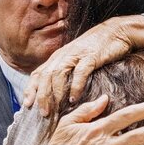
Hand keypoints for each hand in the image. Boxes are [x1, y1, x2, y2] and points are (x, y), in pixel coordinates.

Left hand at [23, 15, 143, 115]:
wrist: (116, 31)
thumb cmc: (97, 48)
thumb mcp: (76, 59)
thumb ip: (67, 72)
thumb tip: (59, 93)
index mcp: (58, 57)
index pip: (38, 73)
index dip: (31, 89)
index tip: (27, 105)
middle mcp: (63, 55)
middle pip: (45, 76)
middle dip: (41, 96)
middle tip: (42, 113)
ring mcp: (76, 55)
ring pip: (58, 74)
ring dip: (55, 93)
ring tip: (54, 110)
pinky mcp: (91, 56)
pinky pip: (80, 72)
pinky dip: (75, 86)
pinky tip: (74, 99)